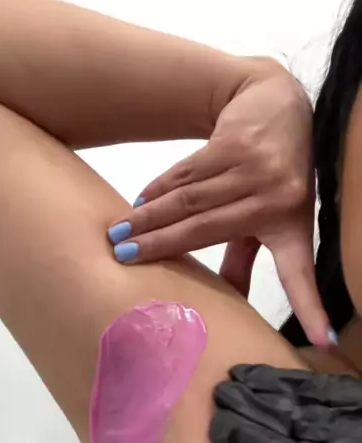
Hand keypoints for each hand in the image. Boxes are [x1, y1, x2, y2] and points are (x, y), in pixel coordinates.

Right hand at [107, 61, 330, 345]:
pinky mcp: (234, 143)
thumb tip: (231, 301)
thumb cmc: (272, 172)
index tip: (323, 343)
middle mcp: (276, 199)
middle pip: (205, 229)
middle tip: (123, 260)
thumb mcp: (268, 217)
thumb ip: (245, 256)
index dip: (309, 308)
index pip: (299, 274)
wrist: (276, 100)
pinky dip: (158, 190)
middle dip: (160, 246)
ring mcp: (255, 169)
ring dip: (149, 219)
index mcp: (291, 227)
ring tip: (119, 235)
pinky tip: (138, 205)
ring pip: (189, 200)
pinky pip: (186, 174)